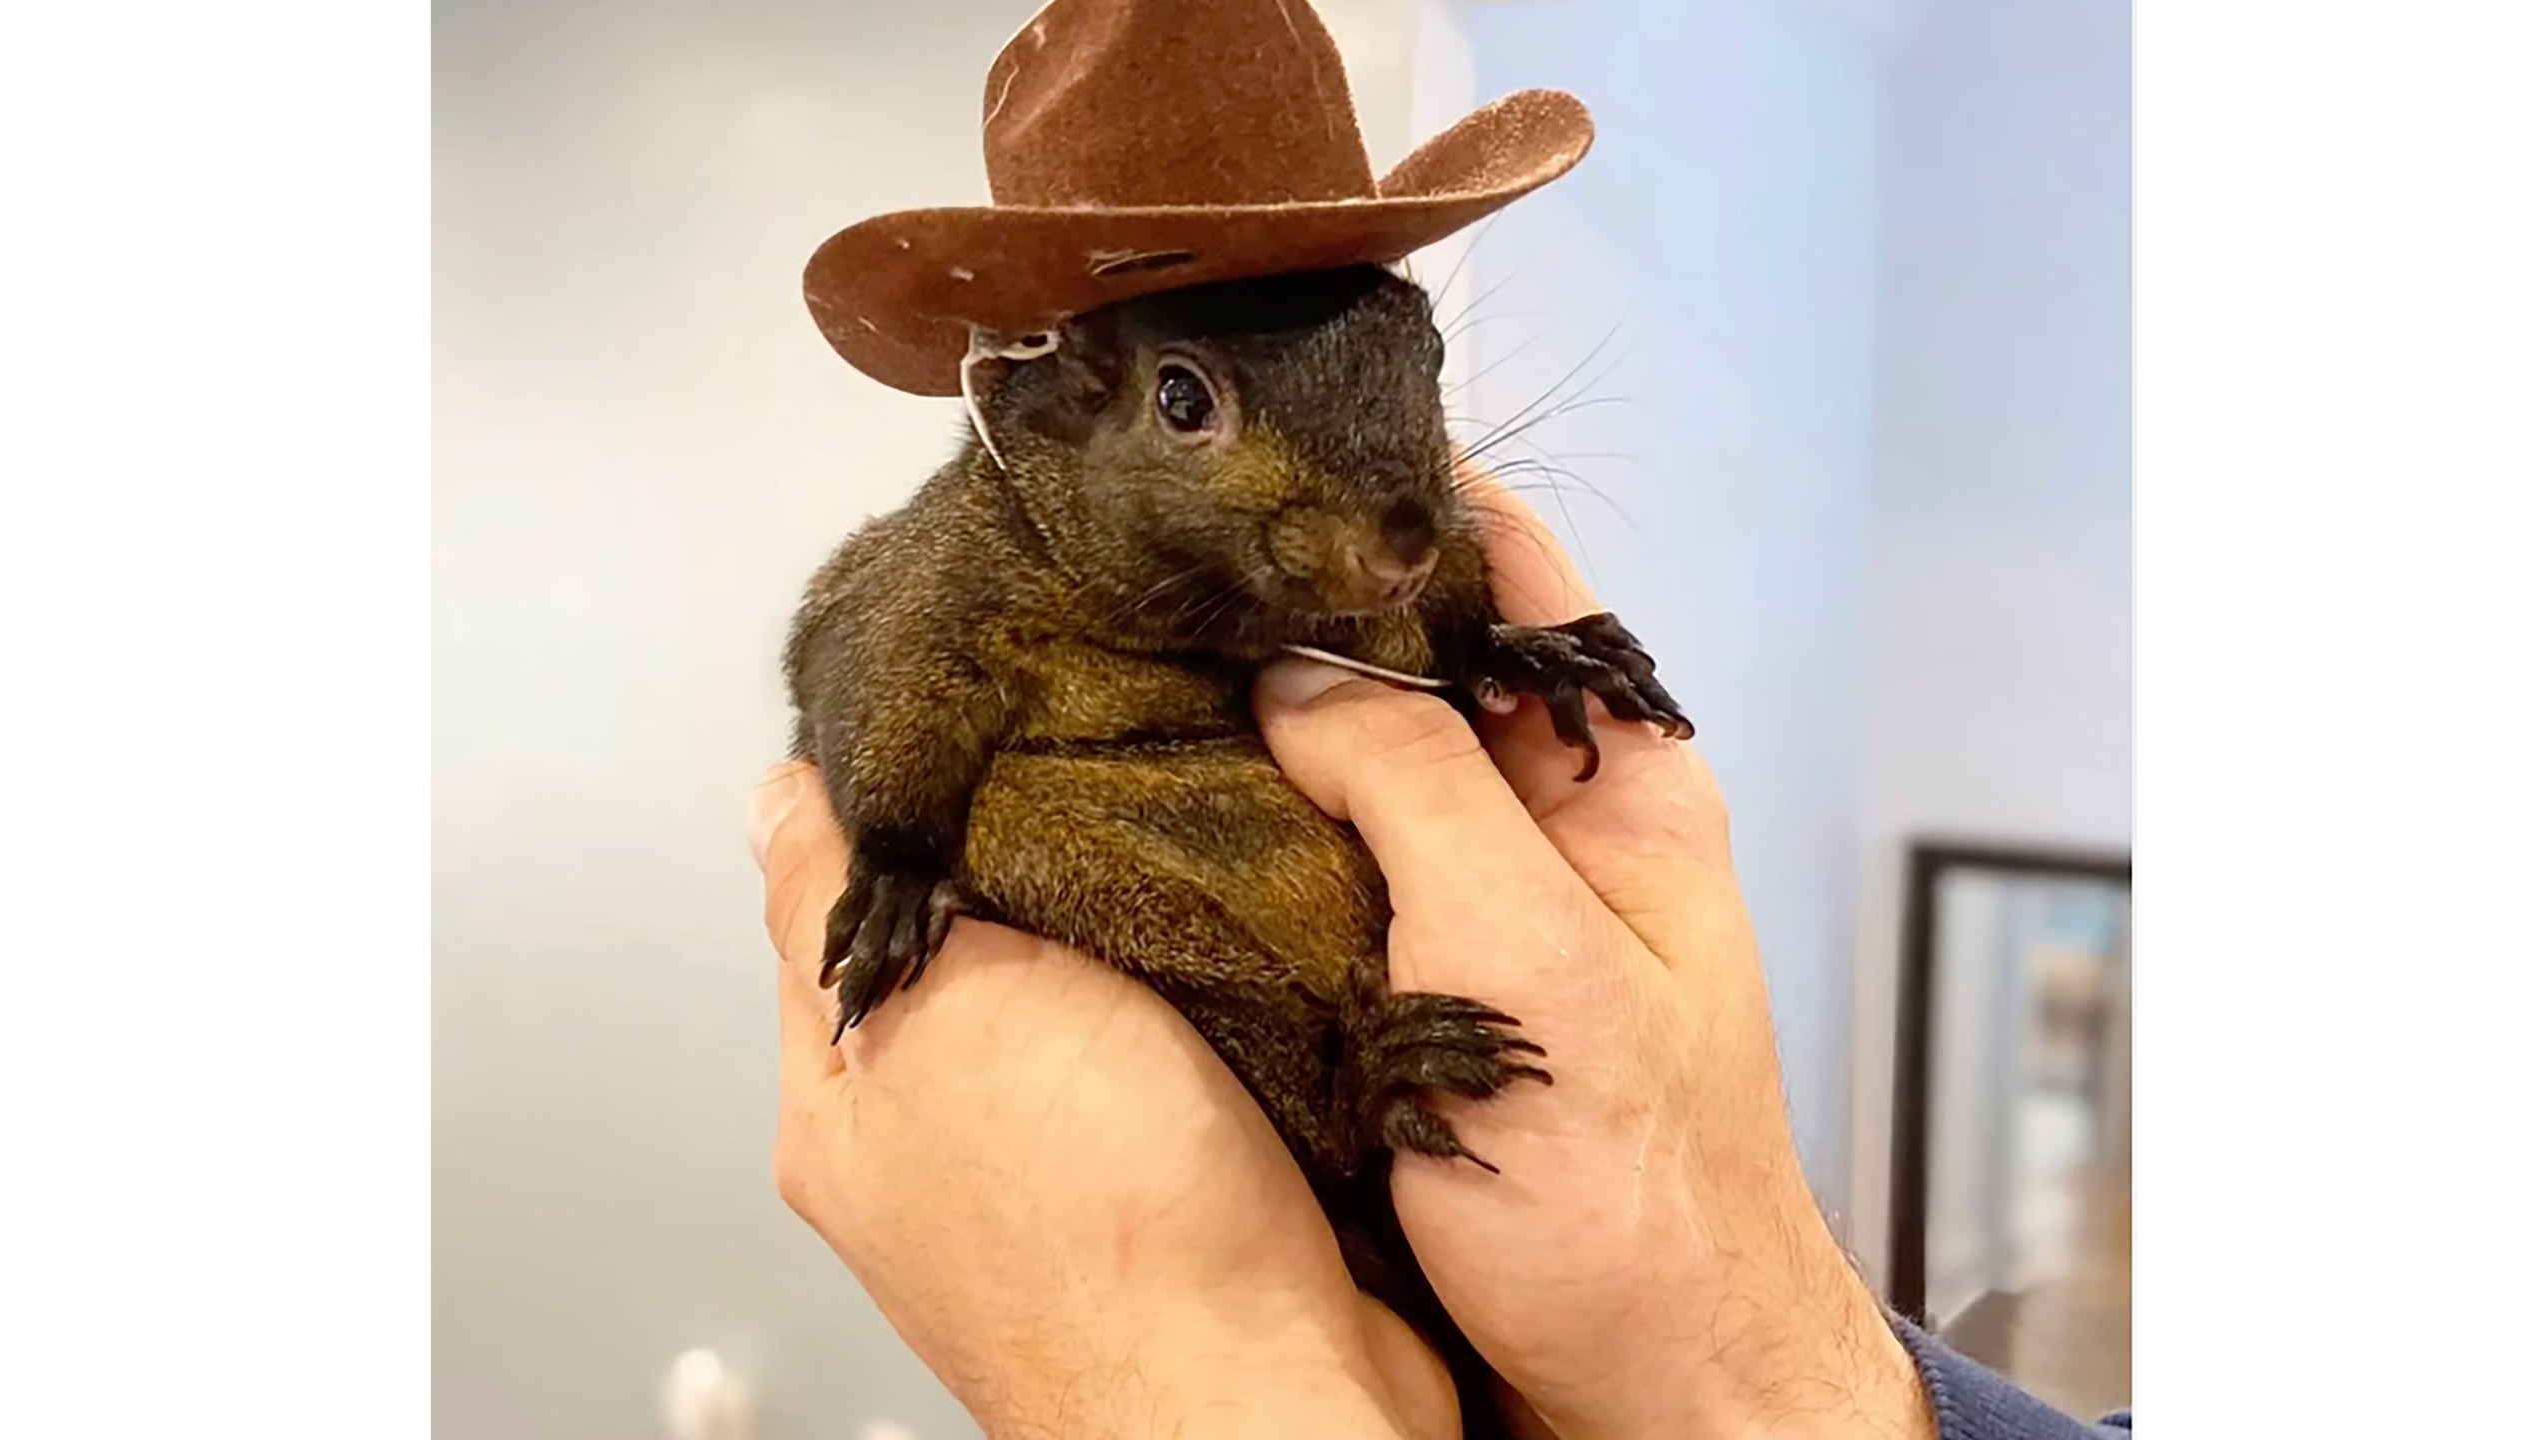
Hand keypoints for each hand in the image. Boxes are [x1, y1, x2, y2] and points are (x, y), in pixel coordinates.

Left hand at [749, 763, 1458, 1439]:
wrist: (1262, 1390)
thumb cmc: (1096, 1233)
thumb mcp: (935, 1011)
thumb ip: (840, 903)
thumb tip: (775, 801)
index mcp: (845, 1109)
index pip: (831, 904)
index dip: (893, 800)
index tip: (966, 712)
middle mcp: (939, 1148)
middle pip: (965, 946)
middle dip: (1027, 857)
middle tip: (1097, 769)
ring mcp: (1060, 1174)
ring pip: (1081, 996)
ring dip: (1131, 926)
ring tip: (1182, 845)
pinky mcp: (1175, 1187)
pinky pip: (1180, 1053)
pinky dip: (1209, 998)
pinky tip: (1243, 951)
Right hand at [1250, 487, 1933, 1439]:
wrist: (1652, 1392)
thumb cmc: (1642, 1208)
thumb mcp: (1529, 963)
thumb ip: (1420, 790)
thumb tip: (1298, 672)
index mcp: (1621, 783)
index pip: (1513, 571)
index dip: (1399, 494)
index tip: (1274, 449)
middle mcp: (1550, 827)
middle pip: (1417, 659)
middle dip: (1295, 607)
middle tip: (1158, 566)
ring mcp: (1481, 910)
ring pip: (1359, 765)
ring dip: (1262, 724)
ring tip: (1134, 666)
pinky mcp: (1420, 992)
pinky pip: (1327, 873)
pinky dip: (1252, 835)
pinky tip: (1168, 817)